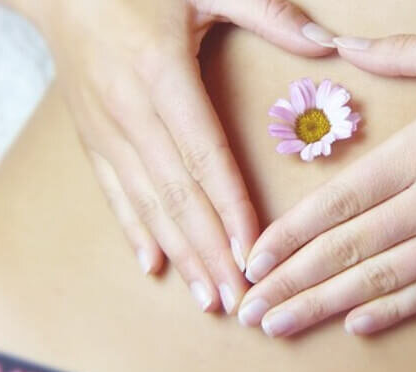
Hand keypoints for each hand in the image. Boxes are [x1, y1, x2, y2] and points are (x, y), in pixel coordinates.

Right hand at [32, 0, 336, 312]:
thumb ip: (266, 12)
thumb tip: (325, 41)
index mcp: (162, 74)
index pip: (205, 157)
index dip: (232, 209)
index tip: (253, 253)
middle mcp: (130, 111)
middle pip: (178, 194)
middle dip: (211, 251)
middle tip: (238, 298)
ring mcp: (105, 129)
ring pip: (148, 203)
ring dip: (179, 253)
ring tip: (207, 296)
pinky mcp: (90, 137)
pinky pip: (114, 192)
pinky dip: (135, 231)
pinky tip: (153, 265)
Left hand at [237, 33, 415, 334]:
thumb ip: (404, 52)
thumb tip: (347, 43)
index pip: (340, 201)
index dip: (291, 234)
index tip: (254, 258)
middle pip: (349, 249)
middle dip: (292, 282)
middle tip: (249, 309)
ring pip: (383, 278)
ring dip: (327, 305)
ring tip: (282, 324)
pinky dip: (393, 310)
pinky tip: (358, 325)